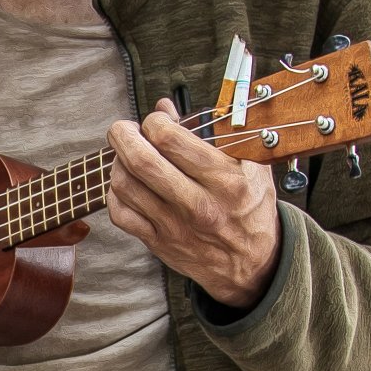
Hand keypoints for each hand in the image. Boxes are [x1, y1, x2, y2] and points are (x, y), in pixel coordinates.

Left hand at [106, 98, 280, 307]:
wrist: (254, 264)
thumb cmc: (251, 205)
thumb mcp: (249, 163)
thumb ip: (212, 129)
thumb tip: (164, 106)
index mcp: (224, 180)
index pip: (170, 140)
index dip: (155, 121)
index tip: (157, 121)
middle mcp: (198, 205)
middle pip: (141, 161)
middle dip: (123, 135)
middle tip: (123, 129)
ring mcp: (175, 227)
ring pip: (125, 185)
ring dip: (117, 161)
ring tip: (126, 153)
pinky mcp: (159, 243)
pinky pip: (120, 214)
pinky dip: (115, 192)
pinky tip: (127, 182)